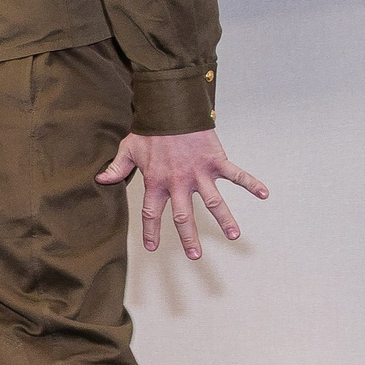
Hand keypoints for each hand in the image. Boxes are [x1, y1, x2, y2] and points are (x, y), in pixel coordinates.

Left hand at [96, 129, 270, 260]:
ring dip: (225, 219)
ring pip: (214, 201)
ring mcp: (199, 172)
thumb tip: (100, 179)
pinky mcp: (216, 160)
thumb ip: (117, 168)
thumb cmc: (149, 131)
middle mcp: (178, 182)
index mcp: (156, 182)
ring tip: (234, 235)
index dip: (151, 231)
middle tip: (194, 255)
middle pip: (183, 216)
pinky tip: (265, 194)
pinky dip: (251, 183)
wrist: (170, 108)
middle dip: (188, 237)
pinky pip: (236, 174)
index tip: (152, 247)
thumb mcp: (128, 149)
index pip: (151, 213)